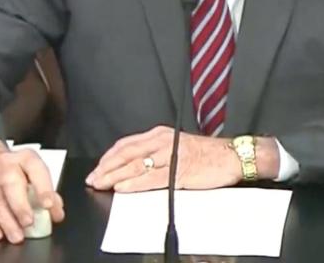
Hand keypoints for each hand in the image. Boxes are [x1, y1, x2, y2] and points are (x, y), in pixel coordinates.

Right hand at [0, 135, 64, 242]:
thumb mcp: (33, 171)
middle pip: (11, 184)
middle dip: (20, 206)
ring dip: (7, 221)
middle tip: (29, 222)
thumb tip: (56, 212)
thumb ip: (46, 190)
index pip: (36, 170)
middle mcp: (6, 164)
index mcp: (26, 158)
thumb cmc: (14, 168)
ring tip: (17, 236)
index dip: (43, 188)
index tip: (49, 205)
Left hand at [84, 125, 247, 192]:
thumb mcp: (176, 145)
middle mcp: (162, 141)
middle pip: (127, 154)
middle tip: (92, 178)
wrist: (231, 156)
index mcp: (160, 134)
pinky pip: (151, 178)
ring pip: (135, 165)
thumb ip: (155, 152)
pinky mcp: (178, 171)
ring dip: (114, 176)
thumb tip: (132, 165)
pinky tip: (122, 188)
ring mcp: (170, 155)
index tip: (98, 167)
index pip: (127, 144)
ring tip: (101, 183)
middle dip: (106, 167)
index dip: (109, 156)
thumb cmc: (206, 153)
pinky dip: (134, 183)